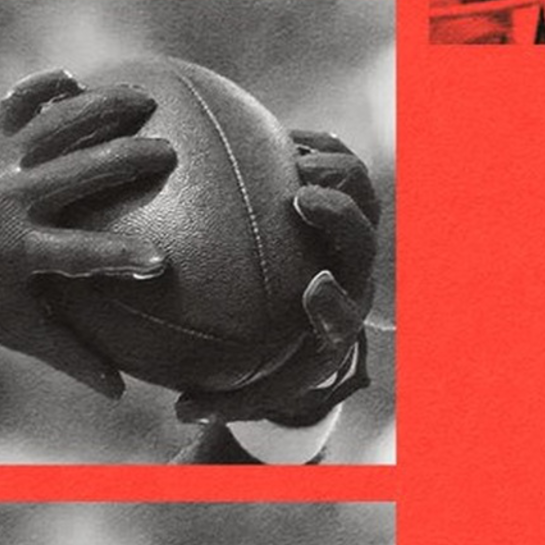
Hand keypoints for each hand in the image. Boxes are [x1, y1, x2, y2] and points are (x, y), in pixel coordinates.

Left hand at [0, 71, 173, 396]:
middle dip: (127, 160)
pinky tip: (74, 79)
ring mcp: (1, 163)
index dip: (119, 259)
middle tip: (168, 156)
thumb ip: (70, 352)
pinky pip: (18, 103)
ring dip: (104, 108)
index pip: (78, 256)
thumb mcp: (15, 326)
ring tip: (145, 101)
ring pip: (58, 124)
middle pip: (79, 173)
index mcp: (18, 250)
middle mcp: (11, 201)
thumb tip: (122, 391)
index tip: (159, 262)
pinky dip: (42, 87)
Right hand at [171, 126, 377, 428]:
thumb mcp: (258, 386)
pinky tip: (279, 135)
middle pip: (362, 239)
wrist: (316, 312)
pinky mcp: (347, 192)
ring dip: (334, 173)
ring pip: (362, 192)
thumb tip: (182, 410)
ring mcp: (354, 227)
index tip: (313, 289)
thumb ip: (223, 399)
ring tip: (294, 159)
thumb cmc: (282, 356)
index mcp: (336, 318)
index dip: (333, 301)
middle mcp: (353, 270)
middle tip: (302, 199)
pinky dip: (317, 146)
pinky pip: (341, 159)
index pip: (343, 313)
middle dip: (339, 217)